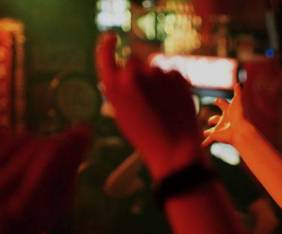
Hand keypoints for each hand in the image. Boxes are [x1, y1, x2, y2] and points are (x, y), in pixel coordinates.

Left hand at [0, 128, 89, 233]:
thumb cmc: (22, 225)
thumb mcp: (52, 210)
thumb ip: (69, 175)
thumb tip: (82, 136)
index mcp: (23, 204)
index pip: (48, 157)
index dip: (69, 141)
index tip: (84, 130)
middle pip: (36, 145)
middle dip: (52, 145)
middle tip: (57, 153)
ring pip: (19, 137)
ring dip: (31, 145)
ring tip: (29, 164)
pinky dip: (10, 141)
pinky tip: (9, 159)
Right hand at [96, 33, 203, 177]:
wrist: (174, 149)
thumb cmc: (145, 137)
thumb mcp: (122, 114)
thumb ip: (119, 90)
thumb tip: (123, 75)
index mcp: (113, 85)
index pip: (105, 53)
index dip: (108, 44)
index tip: (112, 37)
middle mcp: (132, 74)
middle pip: (133, 62)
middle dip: (138, 73)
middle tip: (147, 97)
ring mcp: (155, 73)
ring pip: (154, 68)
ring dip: (157, 80)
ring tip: (163, 106)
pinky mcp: (176, 75)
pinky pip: (172, 72)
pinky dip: (173, 83)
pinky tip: (174, 102)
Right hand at [201, 83, 249, 148]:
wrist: (240, 131)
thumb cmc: (240, 115)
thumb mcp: (238, 101)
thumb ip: (238, 92)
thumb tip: (239, 83)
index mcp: (228, 111)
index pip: (223, 105)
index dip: (220, 102)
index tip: (217, 100)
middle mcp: (224, 120)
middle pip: (217, 118)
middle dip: (214, 119)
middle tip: (211, 120)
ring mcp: (220, 128)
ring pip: (213, 129)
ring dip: (209, 131)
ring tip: (206, 133)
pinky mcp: (216, 135)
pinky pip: (209, 139)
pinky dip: (205, 142)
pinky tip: (201, 145)